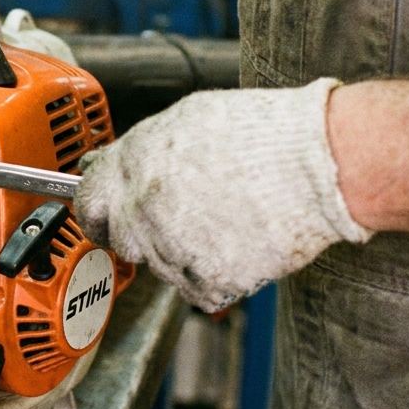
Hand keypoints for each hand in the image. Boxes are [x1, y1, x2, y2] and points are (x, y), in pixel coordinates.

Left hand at [73, 78, 373, 310]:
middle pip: (122, 239)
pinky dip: (214, 273)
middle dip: (143, 232)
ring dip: (182, 251)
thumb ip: (139, 150)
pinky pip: (196, 288)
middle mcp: (143, 209)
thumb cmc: (263, 135)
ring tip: (225, 218)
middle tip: (184, 215)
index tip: (106, 216)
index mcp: (133, 166)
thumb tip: (108, 163)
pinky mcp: (206, 279)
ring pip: (160, 266)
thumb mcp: (185, 120)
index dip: (99, 210)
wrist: (320, 163)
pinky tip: (240, 241)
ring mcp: (172, 248)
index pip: (88, 202)